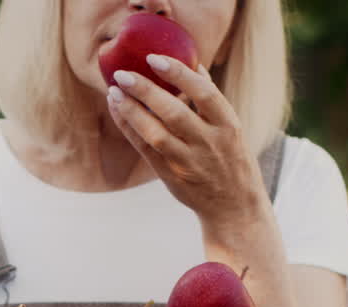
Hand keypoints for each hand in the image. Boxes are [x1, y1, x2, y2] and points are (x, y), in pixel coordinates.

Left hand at [106, 54, 267, 227]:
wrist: (233, 207)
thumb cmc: (231, 159)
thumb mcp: (232, 129)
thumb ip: (212, 100)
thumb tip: (193, 64)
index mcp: (229, 126)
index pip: (204, 93)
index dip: (179, 74)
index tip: (154, 59)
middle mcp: (209, 143)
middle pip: (174, 113)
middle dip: (145, 91)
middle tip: (122, 74)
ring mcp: (189, 162)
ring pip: (155, 134)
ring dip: (131, 111)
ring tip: (114, 92)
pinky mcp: (171, 176)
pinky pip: (145, 149)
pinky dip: (129, 128)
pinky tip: (118, 111)